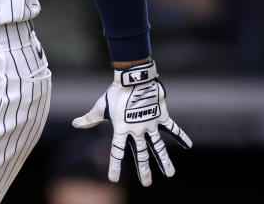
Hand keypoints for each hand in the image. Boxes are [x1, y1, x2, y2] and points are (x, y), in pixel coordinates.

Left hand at [72, 61, 191, 185]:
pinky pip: (172, 128)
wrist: (132, 78)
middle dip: (144, 170)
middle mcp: (136, 130)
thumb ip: (90, 118)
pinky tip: (188, 146)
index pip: (116, 152)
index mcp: (121, 129)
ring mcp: (150, 124)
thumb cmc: (115, 92)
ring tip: (170, 174)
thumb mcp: (101, 107)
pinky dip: (181, 137)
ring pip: (158, 146)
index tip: (113, 180)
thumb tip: (75, 124)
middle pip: (141, 154)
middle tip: (147, 184)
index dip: (114, 166)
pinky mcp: (161, 116)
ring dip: (164, 161)